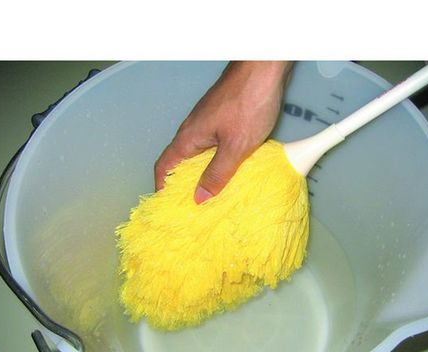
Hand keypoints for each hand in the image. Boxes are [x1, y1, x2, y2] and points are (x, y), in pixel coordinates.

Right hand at [154, 61, 292, 202]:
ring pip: (200, 155)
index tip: (169, 207)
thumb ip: (217, 173)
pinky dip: (219, 163)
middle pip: (181, 163)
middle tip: (195, 208)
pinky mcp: (223, 119)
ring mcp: (208, 124)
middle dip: (185, 186)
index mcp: (188, 137)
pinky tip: (233, 173)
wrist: (265, 68)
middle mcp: (193, 131)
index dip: (162, 187)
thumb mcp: (235, 146)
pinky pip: (215, 147)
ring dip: (204, 175)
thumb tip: (198, 199)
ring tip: (215, 197)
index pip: (164, 166)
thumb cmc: (248, 103)